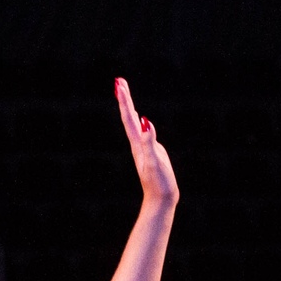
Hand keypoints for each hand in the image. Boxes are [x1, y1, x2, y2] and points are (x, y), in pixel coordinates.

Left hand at [114, 79, 178, 206]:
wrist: (161, 198)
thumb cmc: (159, 182)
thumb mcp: (155, 161)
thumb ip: (149, 142)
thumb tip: (145, 121)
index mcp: (137, 144)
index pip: (129, 118)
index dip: (124, 101)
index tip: (119, 85)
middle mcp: (138, 143)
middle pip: (129, 117)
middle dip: (124, 99)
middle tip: (119, 81)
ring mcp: (144, 147)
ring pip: (134, 123)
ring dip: (129, 107)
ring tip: (124, 93)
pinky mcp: (151, 151)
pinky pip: (142, 131)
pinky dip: (139, 121)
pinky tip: (139, 119)